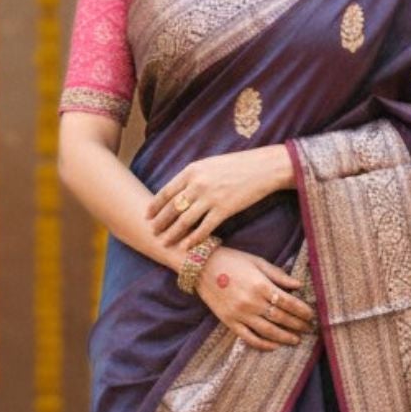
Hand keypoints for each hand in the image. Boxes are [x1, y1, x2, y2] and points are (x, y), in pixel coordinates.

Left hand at [146, 147, 293, 254]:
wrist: (263, 167)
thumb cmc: (237, 165)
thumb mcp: (209, 164)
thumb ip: (193, 176)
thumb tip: (178, 189)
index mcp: (192, 171)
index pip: (166, 191)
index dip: (155, 205)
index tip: (147, 215)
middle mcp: (197, 184)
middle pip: (172, 208)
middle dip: (160, 222)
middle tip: (152, 232)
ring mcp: (210, 197)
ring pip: (184, 221)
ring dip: (172, 234)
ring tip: (164, 242)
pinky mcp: (224, 210)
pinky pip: (204, 228)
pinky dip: (193, 239)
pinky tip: (186, 246)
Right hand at [198, 247, 317, 351]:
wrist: (201, 266)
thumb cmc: (232, 260)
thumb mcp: (258, 262)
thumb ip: (279, 275)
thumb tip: (299, 285)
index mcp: (261, 285)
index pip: (288, 302)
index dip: (302, 310)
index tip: (311, 315)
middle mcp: (252, 302)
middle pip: (281, 318)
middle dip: (298, 324)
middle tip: (308, 328)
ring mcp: (240, 314)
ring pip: (268, 331)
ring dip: (285, 337)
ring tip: (296, 339)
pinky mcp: (229, 322)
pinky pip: (249, 338)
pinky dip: (263, 344)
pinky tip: (274, 345)